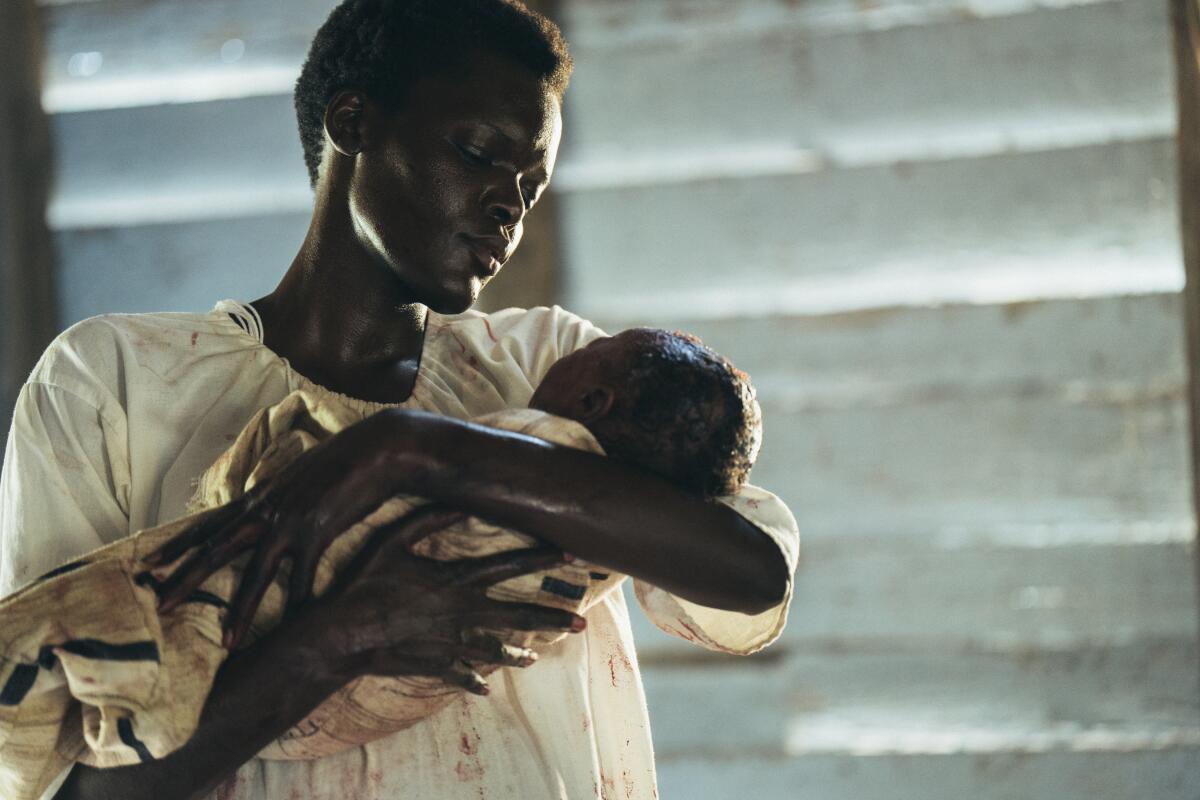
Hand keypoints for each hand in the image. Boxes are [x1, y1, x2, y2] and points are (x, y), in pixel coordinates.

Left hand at [146, 410, 420, 645]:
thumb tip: (263, 512)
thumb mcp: (296, 479)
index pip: (206, 524)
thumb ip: (275, 498)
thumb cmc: (340, 463)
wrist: (376, 449)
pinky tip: (298, 625)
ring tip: (227, 642)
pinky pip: (304, 576)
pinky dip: (302, 603)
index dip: (177, 545)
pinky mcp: (319, 530)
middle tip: (157, 605)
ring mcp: (290, 521)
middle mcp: (265, 510)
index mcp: (257, 499)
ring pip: (256, 573)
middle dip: (184, 579)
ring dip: (241, 611)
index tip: (148, 564)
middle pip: (215, 550)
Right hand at [299, 504, 585, 693]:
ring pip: (496, 649)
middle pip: (517, 615)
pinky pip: (460, 674)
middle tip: (582, 622)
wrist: (340, 636)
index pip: (509, 564)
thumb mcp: (391, 541)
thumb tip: (459, 501)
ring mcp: (450, 643)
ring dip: (518, 654)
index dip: (541, 556)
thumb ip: (426, 520)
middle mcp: (461, 612)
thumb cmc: (362, 584)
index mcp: (455, 579)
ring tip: (536, 658)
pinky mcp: (434, 665)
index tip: (570, 554)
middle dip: (552, 617)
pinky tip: (485, 687)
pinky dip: (473, 680)